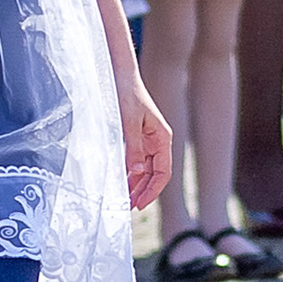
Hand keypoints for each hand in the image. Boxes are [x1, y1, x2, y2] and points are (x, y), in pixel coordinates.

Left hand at [115, 62, 174, 211]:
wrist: (119, 74)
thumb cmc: (126, 93)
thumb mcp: (128, 122)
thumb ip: (133, 148)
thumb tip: (136, 173)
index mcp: (162, 138)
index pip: (163, 172)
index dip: (152, 191)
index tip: (139, 204)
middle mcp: (157, 141)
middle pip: (154, 174)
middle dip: (143, 191)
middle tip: (128, 207)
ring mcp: (147, 140)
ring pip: (145, 170)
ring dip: (136, 185)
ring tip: (124, 199)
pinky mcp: (136, 138)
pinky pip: (136, 161)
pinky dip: (129, 173)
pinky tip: (121, 182)